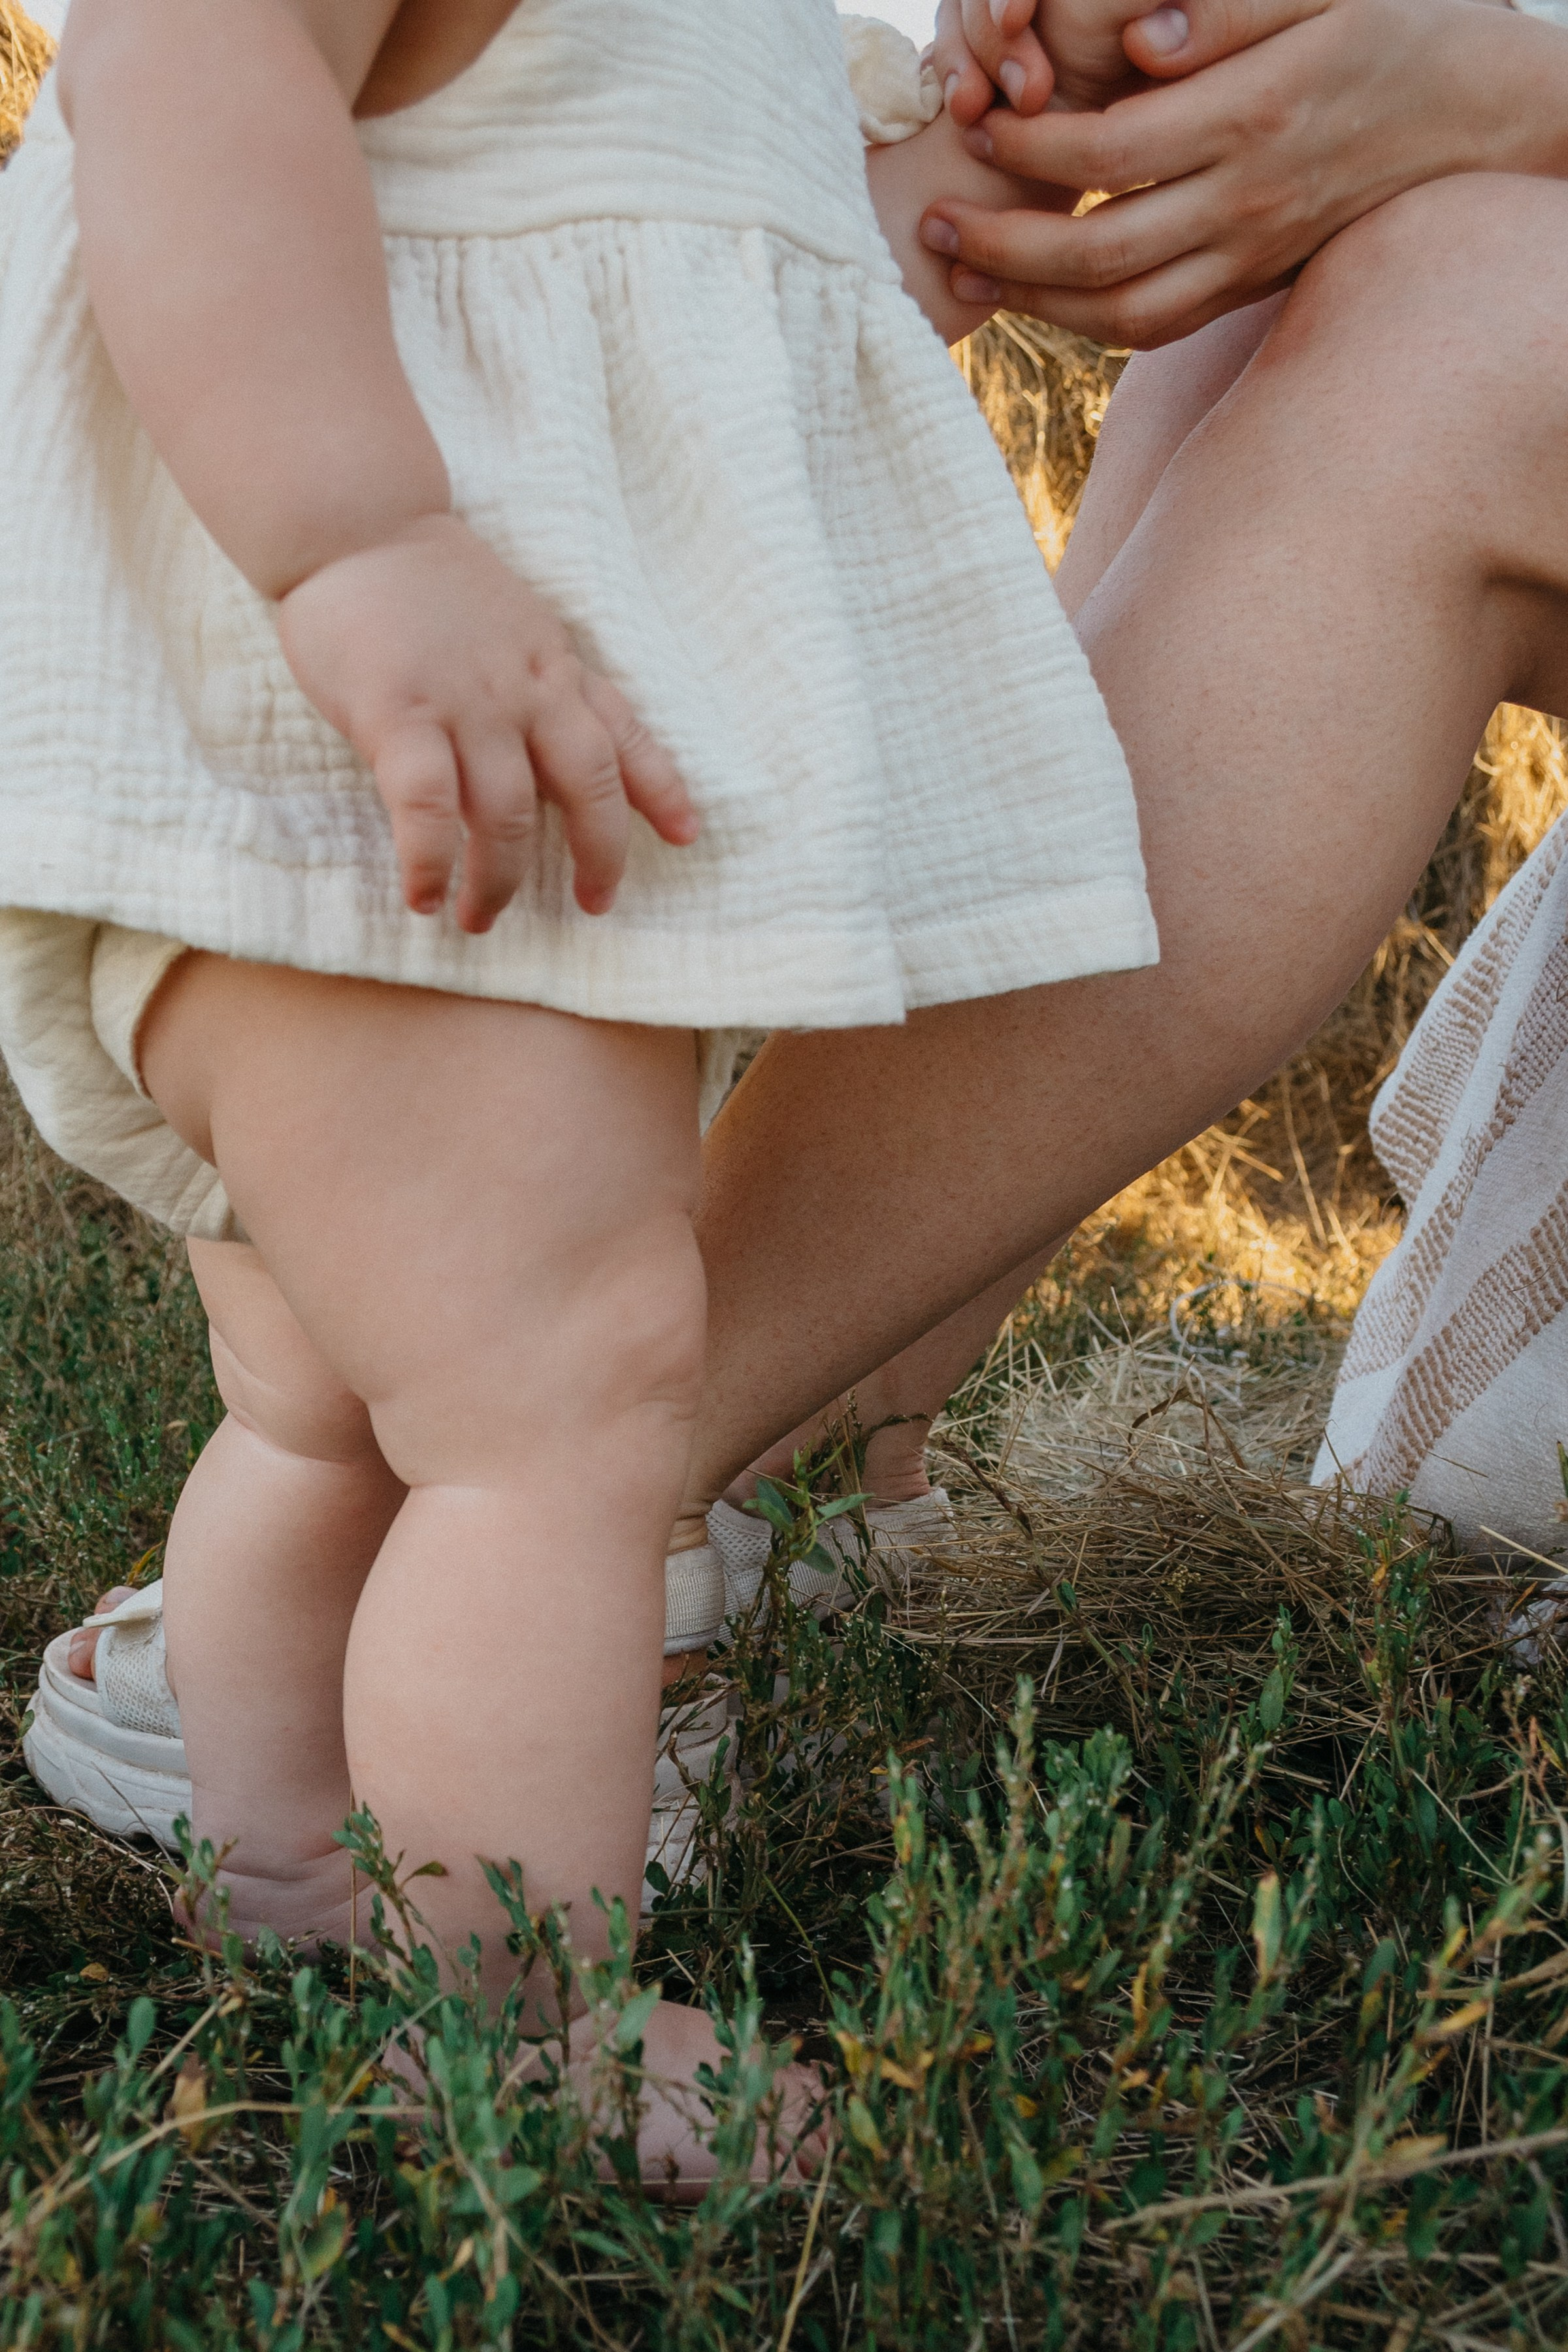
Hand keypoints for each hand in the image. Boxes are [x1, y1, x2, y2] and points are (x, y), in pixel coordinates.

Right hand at [278, 515, 697, 931]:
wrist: (355, 523)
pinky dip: (431, 862)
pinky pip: (427, 808)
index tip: (685, 835)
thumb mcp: (517, 627)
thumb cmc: (429, 587)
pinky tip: (424, 897)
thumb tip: (554, 758)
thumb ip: (542, 686)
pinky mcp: (398, 715)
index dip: (662, 789)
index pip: (625, 733)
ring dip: (498, 880)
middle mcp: (526, 689)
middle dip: (599, 855)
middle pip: (588, 785)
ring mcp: (465, 703)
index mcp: (556, 667)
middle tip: (591, 904)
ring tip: (480, 918)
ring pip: (507, 812)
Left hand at [920, 0, 1514, 346]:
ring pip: (1123, 311)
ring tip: (967, 270)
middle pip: (1099, 253)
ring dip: (1034, 302)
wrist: (1469, 108)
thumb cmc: (1383, 23)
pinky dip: (1087, 323)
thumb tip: (1135, 43)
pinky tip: (1036, 296)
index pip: (1108, 153)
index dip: (1028, 151)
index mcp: (1252, 116)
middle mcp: (1248, 202)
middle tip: (933, 224)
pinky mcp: (1251, 283)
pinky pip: (1157, 326)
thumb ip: (1222, 9)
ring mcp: (1251, 255)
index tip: (977, 128)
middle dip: (1003, 245)